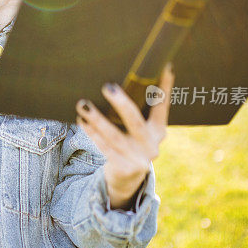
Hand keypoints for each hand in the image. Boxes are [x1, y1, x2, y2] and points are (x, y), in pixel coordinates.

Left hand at [75, 63, 174, 207]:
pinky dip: (92, 133)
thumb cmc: (129, 145)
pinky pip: (104, 147)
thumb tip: (117, 83)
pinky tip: (82, 121)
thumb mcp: (137, 132)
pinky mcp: (124, 168)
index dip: (165, 87)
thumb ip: (135, 112)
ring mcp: (139, 158)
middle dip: (121, 103)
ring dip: (97, 118)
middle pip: (135, 121)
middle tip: (107, 86)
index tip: (165, 67)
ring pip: (115, 135)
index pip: (162, 106)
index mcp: (158, 131)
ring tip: (83, 104)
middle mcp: (152, 145)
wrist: (126, 180)